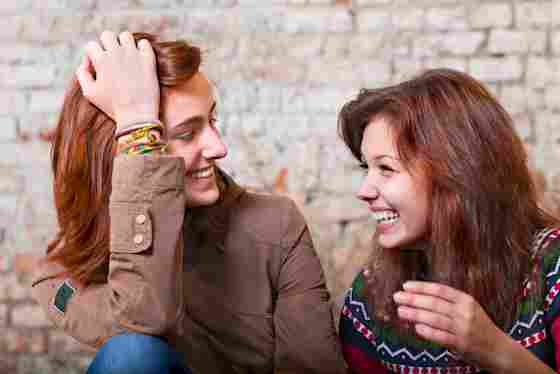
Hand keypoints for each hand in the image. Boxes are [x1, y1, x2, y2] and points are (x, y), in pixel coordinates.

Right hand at [76, 30, 159, 129]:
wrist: (137, 116)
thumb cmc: (112, 107)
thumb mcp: (90, 93)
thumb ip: (82, 75)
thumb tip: (84, 64)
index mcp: (101, 60)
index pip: (91, 45)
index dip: (92, 55)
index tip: (97, 66)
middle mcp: (116, 54)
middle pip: (107, 35)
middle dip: (106, 45)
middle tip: (111, 59)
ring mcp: (133, 55)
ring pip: (125, 36)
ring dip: (124, 44)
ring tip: (126, 56)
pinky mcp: (148, 60)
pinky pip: (144, 43)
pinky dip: (141, 48)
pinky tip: (139, 58)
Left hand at [393, 281, 510, 369]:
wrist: (500, 350)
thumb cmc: (478, 326)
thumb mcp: (468, 308)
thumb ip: (448, 303)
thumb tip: (418, 297)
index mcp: (466, 300)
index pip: (440, 290)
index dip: (421, 287)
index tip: (405, 285)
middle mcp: (465, 312)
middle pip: (435, 303)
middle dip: (413, 299)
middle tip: (397, 297)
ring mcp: (464, 328)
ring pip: (435, 319)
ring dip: (416, 314)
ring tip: (401, 311)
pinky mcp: (462, 344)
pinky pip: (442, 337)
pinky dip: (428, 332)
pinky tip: (416, 328)